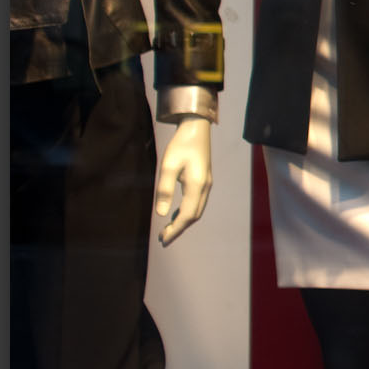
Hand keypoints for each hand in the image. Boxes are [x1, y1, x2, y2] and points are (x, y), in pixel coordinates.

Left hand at [156, 117, 212, 245]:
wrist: (196, 128)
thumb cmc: (180, 145)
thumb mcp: (168, 165)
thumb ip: (165, 190)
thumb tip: (162, 214)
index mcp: (197, 185)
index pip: (188, 215)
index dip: (176, 230)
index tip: (162, 240)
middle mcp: (205, 187)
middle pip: (194, 216)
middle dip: (179, 229)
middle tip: (162, 238)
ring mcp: (207, 184)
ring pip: (197, 210)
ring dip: (183, 222)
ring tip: (167, 229)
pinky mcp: (204, 180)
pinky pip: (197, 202)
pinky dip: (187, 212)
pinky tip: (176, 213)